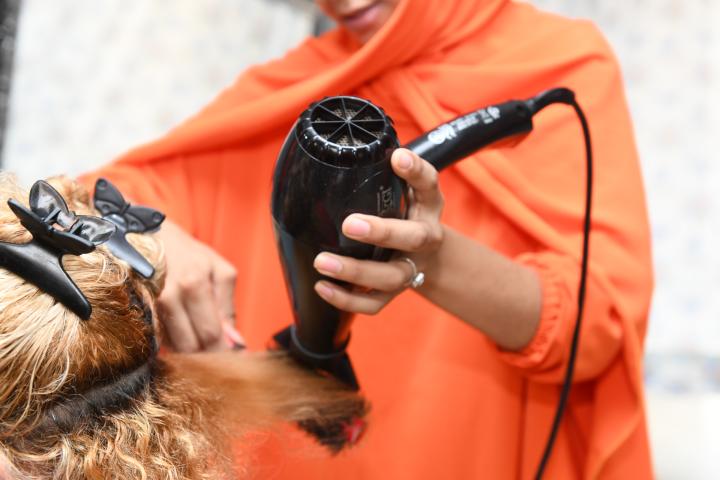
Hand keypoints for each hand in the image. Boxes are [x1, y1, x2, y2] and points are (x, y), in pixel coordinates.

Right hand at [155, 219, 243, 351]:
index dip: (222, 353)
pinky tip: (177, 332)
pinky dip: (170, 342)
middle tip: (215, 356)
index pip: (211, 335)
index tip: (230, 362)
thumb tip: (236, 343)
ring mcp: (148, 303)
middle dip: (206, 356)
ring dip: (188, 351)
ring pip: (173, 346)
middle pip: (191, 346)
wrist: (143, 234)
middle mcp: (169, 295)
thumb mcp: (218, 271)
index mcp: (195, 283)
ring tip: (196, 339)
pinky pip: (157, 339)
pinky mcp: (135, 310)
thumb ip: (227, 308)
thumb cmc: (187, 253)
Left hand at [312, 148, 443, 313]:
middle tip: (350, 224)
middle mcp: (425, 237)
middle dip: (383, 232)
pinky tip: (322, 287)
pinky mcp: (396, 291)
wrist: (428, 256)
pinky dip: (347, 300)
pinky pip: (375, 303)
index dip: (416, 171)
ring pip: (391, 277)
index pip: (428, 184)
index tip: (397, 158)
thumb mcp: (404, 190)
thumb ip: (379, 174)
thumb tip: (331, 154)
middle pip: (413, 238)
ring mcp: (412, 268)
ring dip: (356, 272)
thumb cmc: (405, 212)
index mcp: (427, 205)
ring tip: (323, 262)